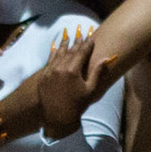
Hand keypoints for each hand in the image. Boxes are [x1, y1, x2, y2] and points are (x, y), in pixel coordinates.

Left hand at [37, 26, 102, 140]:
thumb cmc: (77, 106)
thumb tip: (107, 58)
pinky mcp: (43, 76)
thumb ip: (97, 72)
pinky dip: (53, 53)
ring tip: (69, 36)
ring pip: (58, 54)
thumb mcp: (90, 90)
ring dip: (65, 44)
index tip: (91, 37)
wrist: (58, 118)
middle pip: (70, 51)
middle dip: (77, 42)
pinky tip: (56, 46)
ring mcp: (50, 71)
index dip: (87, 44)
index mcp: (72, 71)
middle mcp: (59, 68)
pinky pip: (49, 60)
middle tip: (81, 33)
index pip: (81, 52)